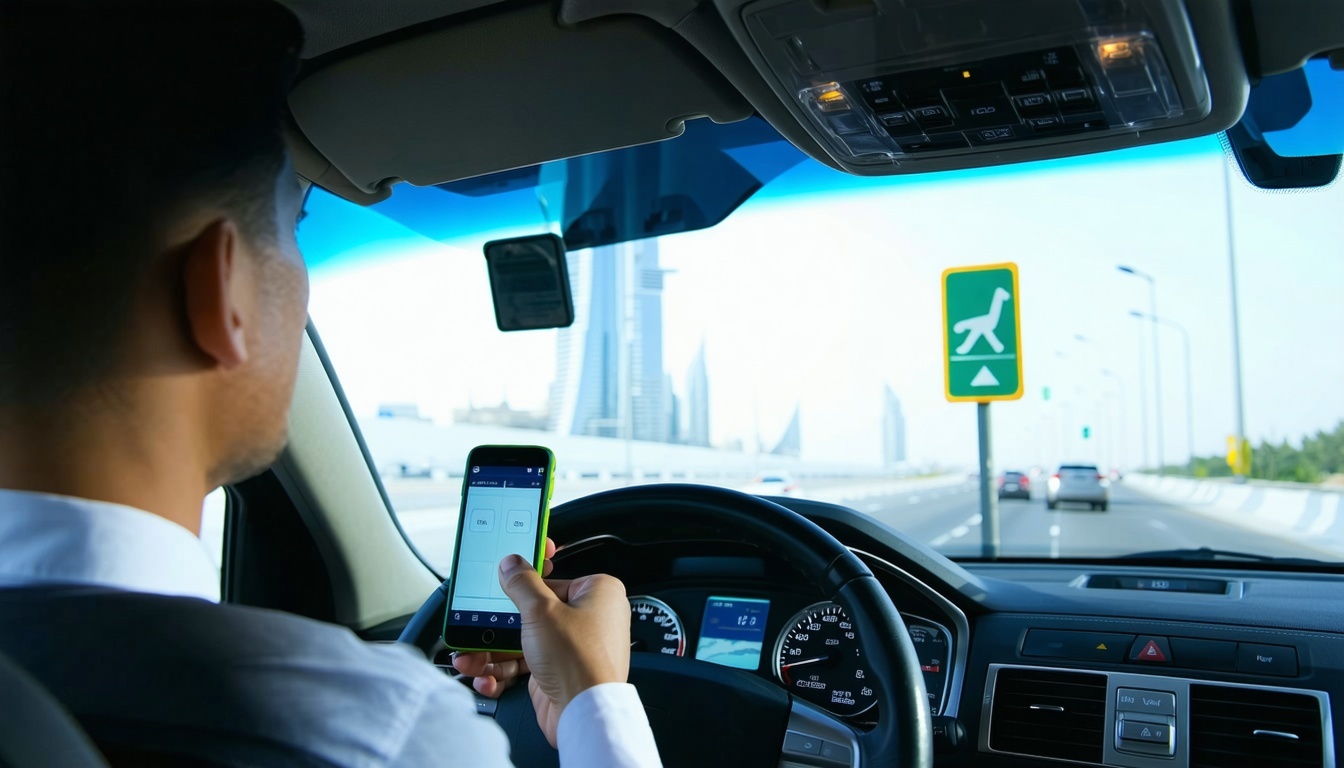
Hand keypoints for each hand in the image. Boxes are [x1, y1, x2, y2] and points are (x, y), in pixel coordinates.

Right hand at [453, 540, 631, 747]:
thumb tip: (512, 564)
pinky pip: (527, 664)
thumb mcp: (541, 611)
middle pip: (534, 612)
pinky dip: (504, 670)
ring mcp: (574, 647)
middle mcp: (590, 618)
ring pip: (525, 641)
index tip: (501, 587)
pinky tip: (487, 676)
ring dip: (494, 652)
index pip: (552, 580)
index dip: (523, 586)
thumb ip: (522, 584)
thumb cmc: (580, 662)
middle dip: (499, 625)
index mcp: (598, 593)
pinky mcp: (559, 671)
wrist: (583, 713)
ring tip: (470, 658)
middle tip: (477, 626)